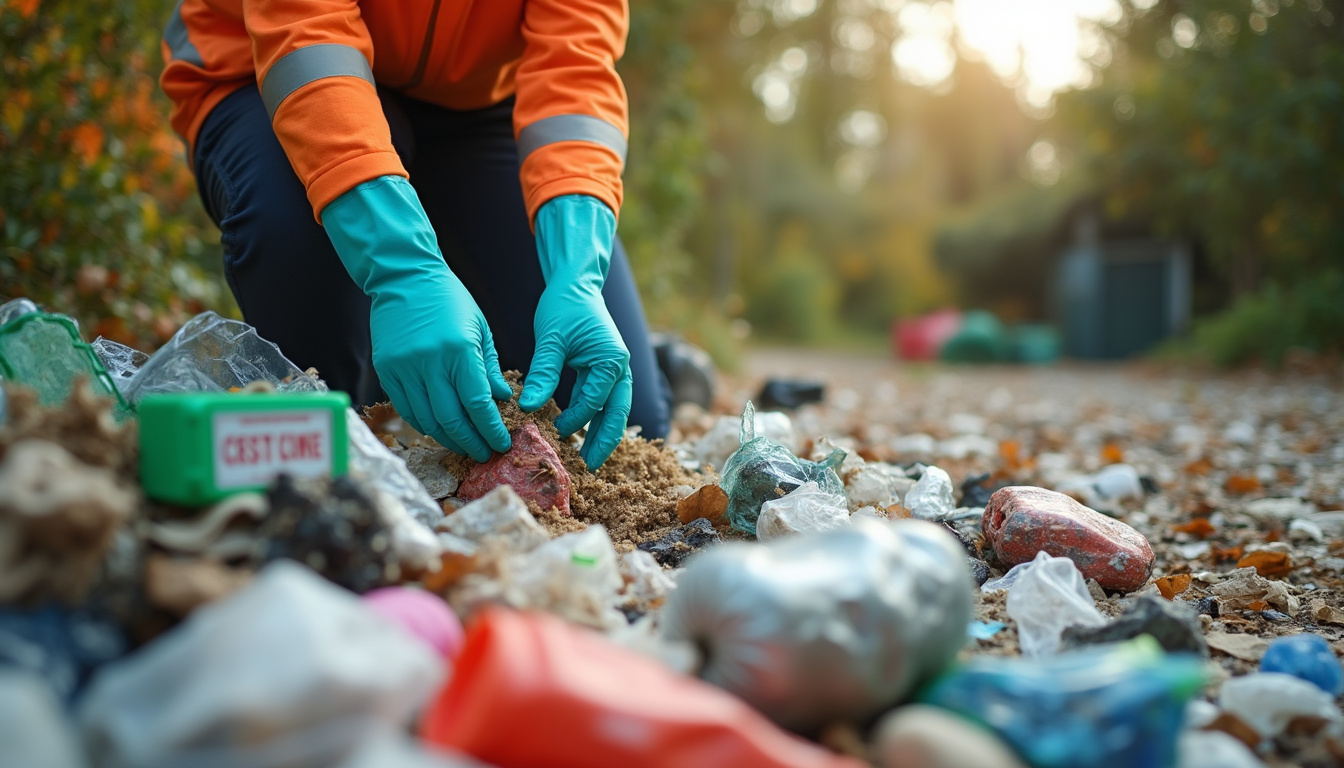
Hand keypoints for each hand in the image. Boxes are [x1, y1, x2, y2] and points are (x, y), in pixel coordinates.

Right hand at [323, 176, 511, 461]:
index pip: (477, 404)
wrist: (404, 277)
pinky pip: (407, 409)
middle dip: (471, 442)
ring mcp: (404, 368)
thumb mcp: (479, 327)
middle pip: (452, 419)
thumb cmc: (449, 299)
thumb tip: (503, 401)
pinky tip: (440, 429)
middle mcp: (429, 362)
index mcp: (458, 350)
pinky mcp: (387, 370)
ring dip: (448, 438)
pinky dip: (425, 424)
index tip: (501, 444)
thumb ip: (490, 367)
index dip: (490, 430)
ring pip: (427, 420)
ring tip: (464, 445)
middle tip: (484, 452)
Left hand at [519, 195, 630, 469]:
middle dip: (605, 442)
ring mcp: (617, 369)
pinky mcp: (607, 369)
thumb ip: (542, 374)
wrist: (576, 284)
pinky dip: (597, 417)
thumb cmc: (563, 307)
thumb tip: (527, 407)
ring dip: (604, 433)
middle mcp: (620, 367)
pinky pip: (606, 400)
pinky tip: (583, 432)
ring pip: (615, 410)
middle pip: (617, 414)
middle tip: (590, 467)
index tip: (554, 432)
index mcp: (610, 360)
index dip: (574, 420)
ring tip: (590, 458)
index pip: (593, 401)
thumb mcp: (550, 340)